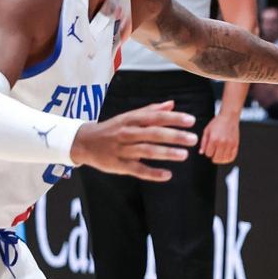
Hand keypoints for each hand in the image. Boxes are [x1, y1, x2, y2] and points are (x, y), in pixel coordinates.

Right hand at [70, 101, 197, 181]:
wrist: (84, 142)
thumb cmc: (112, 128)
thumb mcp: (129, 116)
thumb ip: (151, 111)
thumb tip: (172, 104)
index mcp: (131, 119)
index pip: (155, 117)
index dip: (173, 118)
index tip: (190, 120)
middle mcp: (127, 133)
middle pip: (153, 134)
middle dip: (174, 136)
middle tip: (193, 139)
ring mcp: (122, 149)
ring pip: (146, 151)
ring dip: (166, 152)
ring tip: (184, 154)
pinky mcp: (118, 165)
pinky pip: (137, 169)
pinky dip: (152, 173)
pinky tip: (167, 175)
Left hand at [200, 114, 238, 163]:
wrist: (229, 117)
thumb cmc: (217, 123)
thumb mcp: (207, 130)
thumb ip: (203, 142)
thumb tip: (201, 152)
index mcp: (214, 139)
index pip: (208, 154)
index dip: (207, 152)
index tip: (209, 147)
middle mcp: (222, 143)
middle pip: (216, 159)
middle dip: (213, 156)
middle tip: (214, 151)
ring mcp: (230, 144)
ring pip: (224, 160)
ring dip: (220, 159)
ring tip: (219, 154)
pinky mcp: (236, 145)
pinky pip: (232, 157)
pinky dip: (228, 158)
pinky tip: (225, 155)